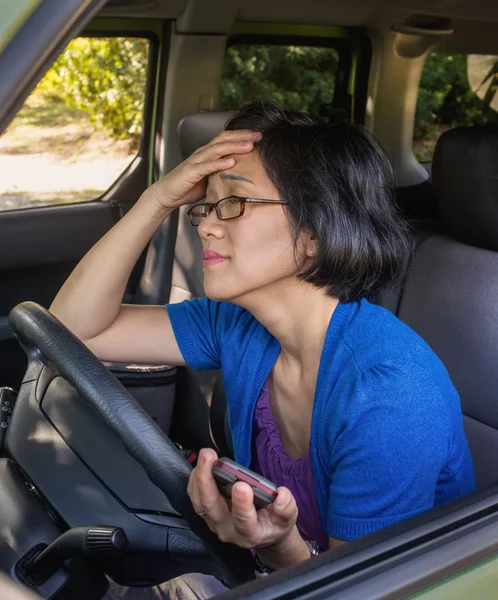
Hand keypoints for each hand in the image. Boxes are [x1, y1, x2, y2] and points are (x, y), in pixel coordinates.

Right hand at [145, 129, 261, 209]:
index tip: (259, 136)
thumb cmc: (189, 186)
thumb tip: (242, 177)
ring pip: (218, 149)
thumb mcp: (211, 178)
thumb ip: (223, 173)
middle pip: (225, 139)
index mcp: (208, 152)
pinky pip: (208, 166)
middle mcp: (203, 153)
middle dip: (243, 136)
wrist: (168, 194)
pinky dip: (220, 163)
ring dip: (235, 147)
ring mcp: (196, 161)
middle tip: (259, 136)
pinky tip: (232, 162)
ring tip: (249, 146)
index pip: (227, 138)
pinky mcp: (191, 171)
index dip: (242, 135)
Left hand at [187, 449, 300, 554]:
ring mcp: (214, 522)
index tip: (242, 485)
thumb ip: (286, 507)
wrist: (263, 533)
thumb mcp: (287, 518)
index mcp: (250, 533)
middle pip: (211, 508)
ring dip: (199, 477)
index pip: (243, 521)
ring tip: (205, 456)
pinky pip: (195, 497)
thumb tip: (281, 495)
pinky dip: (196, 479)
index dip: (242, 505)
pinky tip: (202, 463)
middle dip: (207, 480)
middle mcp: (227, 530)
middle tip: (209, 456)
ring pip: (199, 501)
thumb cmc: (275, 523)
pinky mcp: (207, 513)